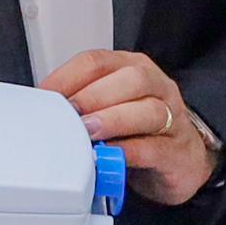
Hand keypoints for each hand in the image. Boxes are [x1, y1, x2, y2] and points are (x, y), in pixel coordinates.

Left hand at [42, 48, 216, 207]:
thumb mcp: (110, 109)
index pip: (98, 62)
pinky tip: (110, 155)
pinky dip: (129, 151)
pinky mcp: (176, 151)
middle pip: (129, 79)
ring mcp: (172, 117)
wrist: (182, 162)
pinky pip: (154, 147)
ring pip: (147, 109)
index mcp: (131, 69)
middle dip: (93, 96)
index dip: (68, 77)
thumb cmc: (141, 132)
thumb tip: (44, 109)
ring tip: (88, 132)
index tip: (46, 96)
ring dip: (112, 119)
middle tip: (69, 114)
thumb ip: (82, 104)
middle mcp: (154, 87)